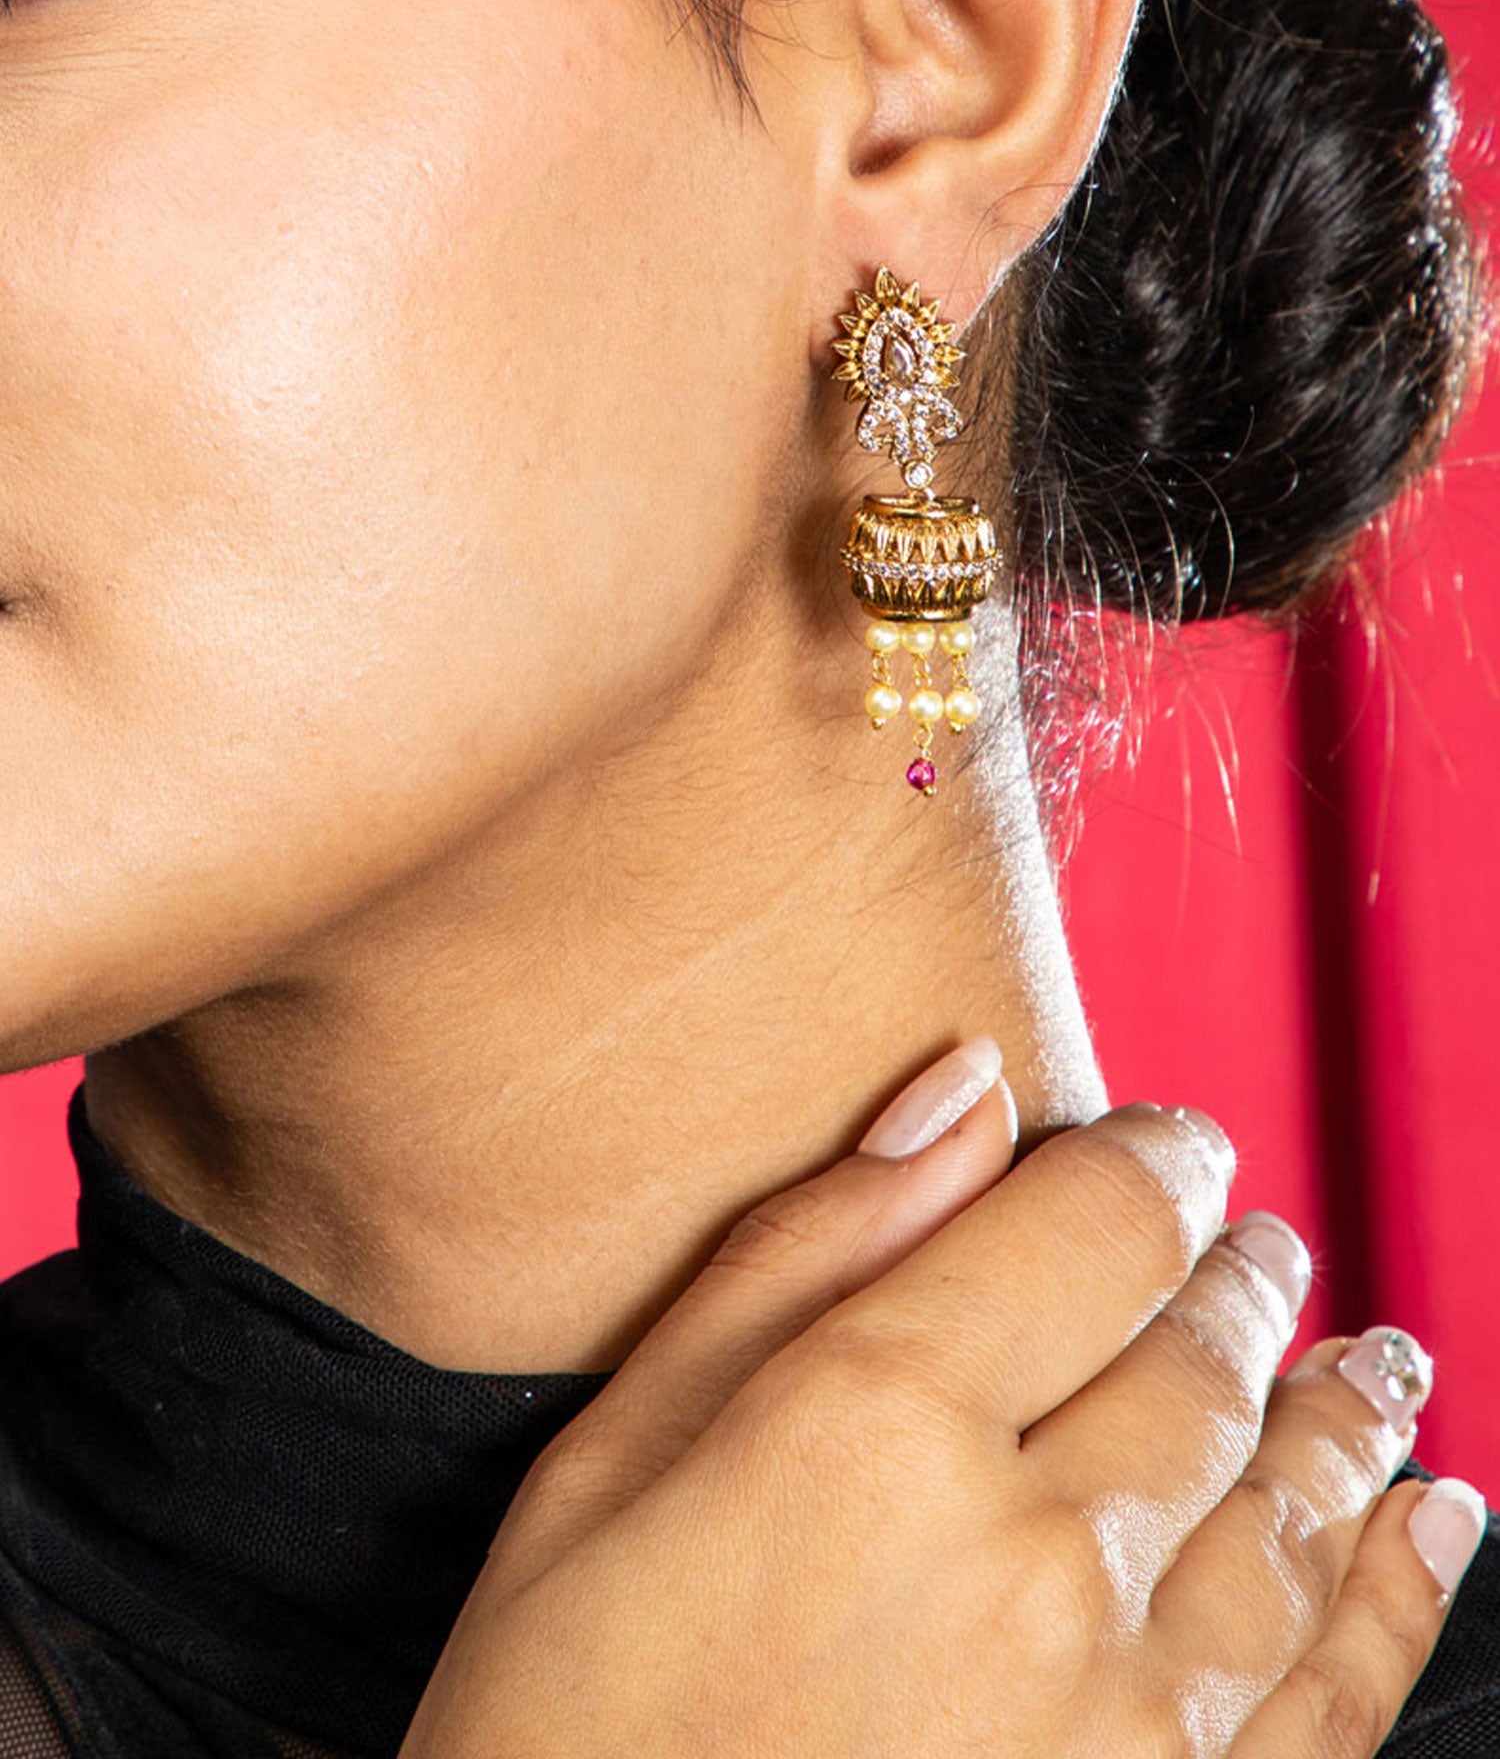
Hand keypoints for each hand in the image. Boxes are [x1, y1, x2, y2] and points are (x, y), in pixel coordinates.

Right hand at [397, 1042, 1484, 1757]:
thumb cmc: (561, 1714)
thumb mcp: (615, 1454)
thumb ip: (801, 1254)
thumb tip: (963, 1091)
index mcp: (875, 1421)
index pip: (1098, 1220)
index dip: (1153, 1157)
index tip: (1168, 1144)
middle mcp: (1028, 1555)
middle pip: (1203, 1353)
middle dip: (1237, 1277)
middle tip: (1256, 1245)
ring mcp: (1121, 1716)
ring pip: (1289, 1502)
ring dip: (1338, 1405)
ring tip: (1366, 1353)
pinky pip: (1337, 1689)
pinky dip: (1398, 1584)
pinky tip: (1432, 1510)